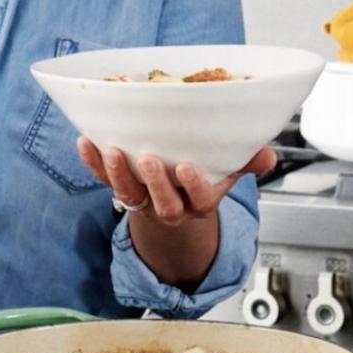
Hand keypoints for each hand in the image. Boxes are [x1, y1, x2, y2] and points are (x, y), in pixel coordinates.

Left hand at [76, 137, 277, 225]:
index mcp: (200, 203)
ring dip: (118, 173)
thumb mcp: (226, 175)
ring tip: (111, 150)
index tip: (187, 167)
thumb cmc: (199, 184)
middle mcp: (171, 207)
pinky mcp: (119, 190)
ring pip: (129, 194)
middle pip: (163, 204)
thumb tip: (268, 153)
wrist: (172, 211)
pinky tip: (85, 142)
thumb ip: (245, 163)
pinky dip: (92, 162)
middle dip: (155, 183)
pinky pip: (103, 180)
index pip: (201, 200)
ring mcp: (143, 201)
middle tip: (149, 158)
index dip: (194, 186)